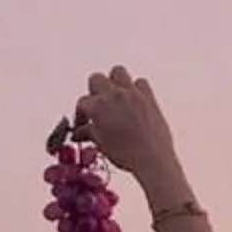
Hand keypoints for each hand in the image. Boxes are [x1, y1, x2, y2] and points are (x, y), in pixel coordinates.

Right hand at [74, 68, 182, 195]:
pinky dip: (135, 89)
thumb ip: (89, 132)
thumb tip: (80, 132)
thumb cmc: (126, 154)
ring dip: (114, 82)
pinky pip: (140, 82)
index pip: (82, 102)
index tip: (83, 123)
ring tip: (114, 98)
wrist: (152, 158)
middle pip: (96, 79)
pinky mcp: (148, 96)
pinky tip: (133, 102)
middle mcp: (114, 94)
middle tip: (97, 106)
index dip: (80, 114)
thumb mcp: (101, 144)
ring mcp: (132, 93)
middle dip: (94, 92)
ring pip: (118, 72)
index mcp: (98, 106)